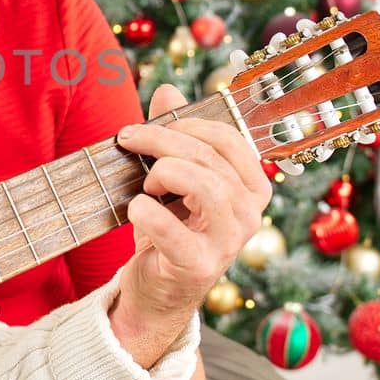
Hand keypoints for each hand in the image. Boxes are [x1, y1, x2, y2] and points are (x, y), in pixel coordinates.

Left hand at [109, 85, 271, 363]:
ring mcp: (229, 243)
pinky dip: (148, 214)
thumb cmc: (167, 228)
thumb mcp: (170, 178)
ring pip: (205, 186)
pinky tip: (136, 208)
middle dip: (162, 141)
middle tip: (128, 142)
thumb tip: (167, 89)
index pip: (229, 138)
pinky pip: (175, 232)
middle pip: (210, 157)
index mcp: (251, 187)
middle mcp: (250, 214)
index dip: (186, 123)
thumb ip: (173, 135)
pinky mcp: (199, 267)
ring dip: (163, 174)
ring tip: (144, 185)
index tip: (145, 127)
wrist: (155, 289)